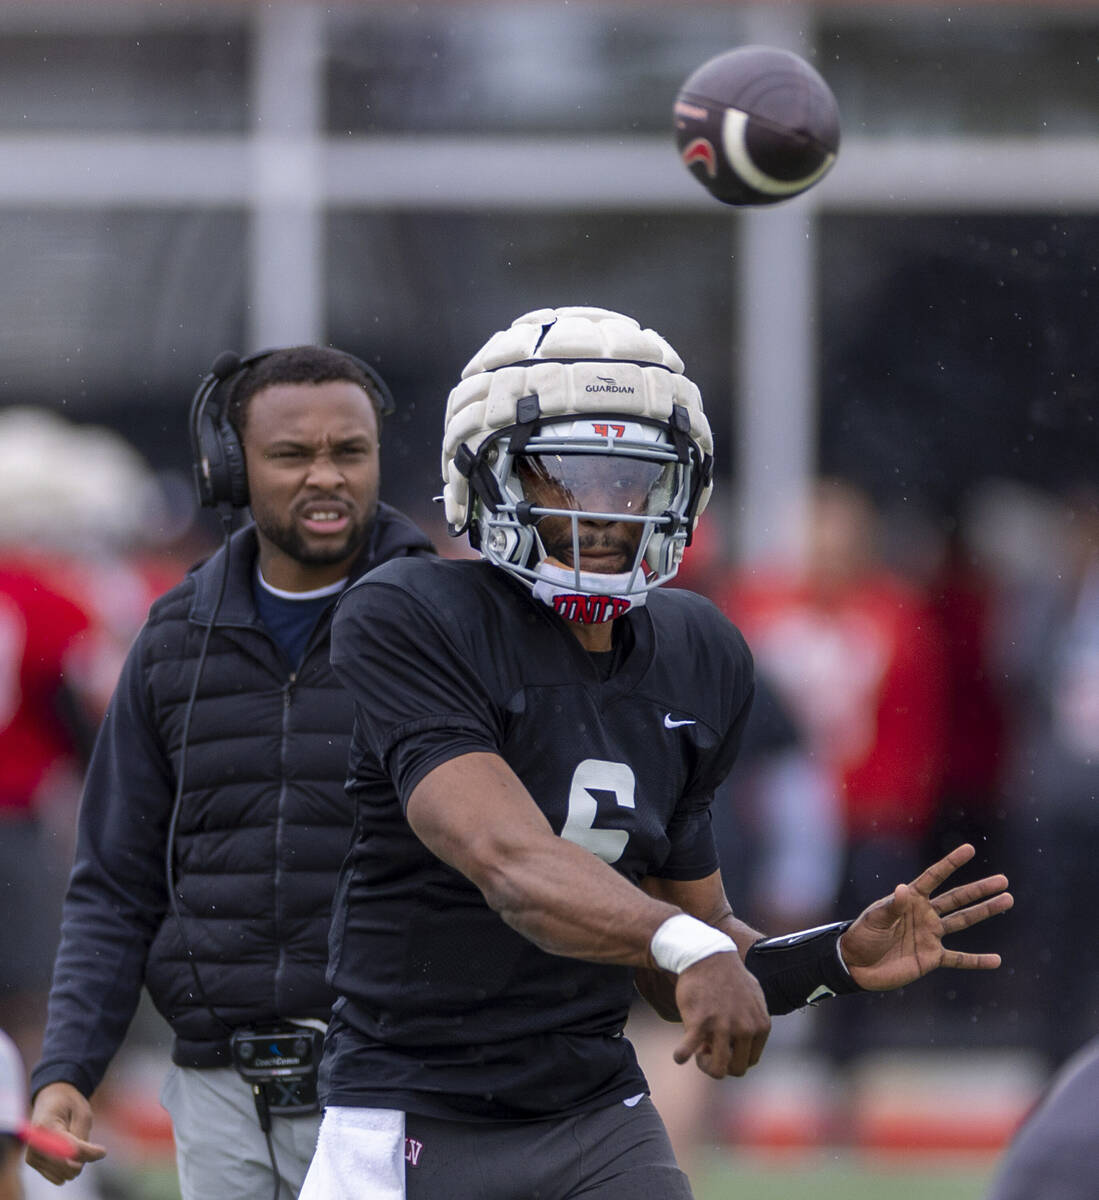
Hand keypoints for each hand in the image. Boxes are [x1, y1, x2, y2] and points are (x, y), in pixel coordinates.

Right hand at [25, 1081, 106, 1183]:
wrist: (51, 1100)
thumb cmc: (69, 1104)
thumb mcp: (82, 1113)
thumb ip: (81, 1138)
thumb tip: (79, 1166)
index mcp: (46, 1125)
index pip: (69, 1148)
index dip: (88, 1153)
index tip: (103, 1151)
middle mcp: (34, 1143)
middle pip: (65, 1165)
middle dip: (82, 1158)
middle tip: (89, 1144)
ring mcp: (32, 1155)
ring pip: (64, 1173)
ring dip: (75, 1162)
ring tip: (73, 1143)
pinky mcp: (34, 1163)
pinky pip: (58, 1176)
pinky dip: (68, 1167)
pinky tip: (68, 1153)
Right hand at [671, 951, 770, 1078]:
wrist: (707, 954)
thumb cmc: (728, 975)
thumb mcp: (752, 997)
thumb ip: (753, 1021)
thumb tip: (745, 1042)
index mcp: (760, 1025)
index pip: (750, 1060)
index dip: (734, 1057)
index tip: (722, 1044)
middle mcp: (745, 1029)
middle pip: (736, 1069)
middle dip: (721, 1064)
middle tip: (708, 1048)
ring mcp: (722, 1026)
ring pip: (718, 1070)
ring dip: (705, 1065)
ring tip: (697, 1052)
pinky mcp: (699, 1021)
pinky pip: (688, 1051)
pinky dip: (682, 1056)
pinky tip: (679, 1055)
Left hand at [840, 843, 1012, 991]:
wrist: (856, 965)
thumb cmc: (862, 935)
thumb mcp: (874, 918)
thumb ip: (892, 906)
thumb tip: (904, 889)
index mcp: (911, 899)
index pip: (934, 877)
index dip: (951, 863)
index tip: (969, 849)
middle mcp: (924, 915)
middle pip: (957, 899)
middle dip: (980, 890)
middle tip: (1003, 881)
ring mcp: (930, 936)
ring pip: (963, 922)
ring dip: (984, 912)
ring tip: (1007, 901)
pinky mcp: (931, 958)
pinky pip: (959, 959)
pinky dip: (976, 961)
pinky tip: (996, 960)